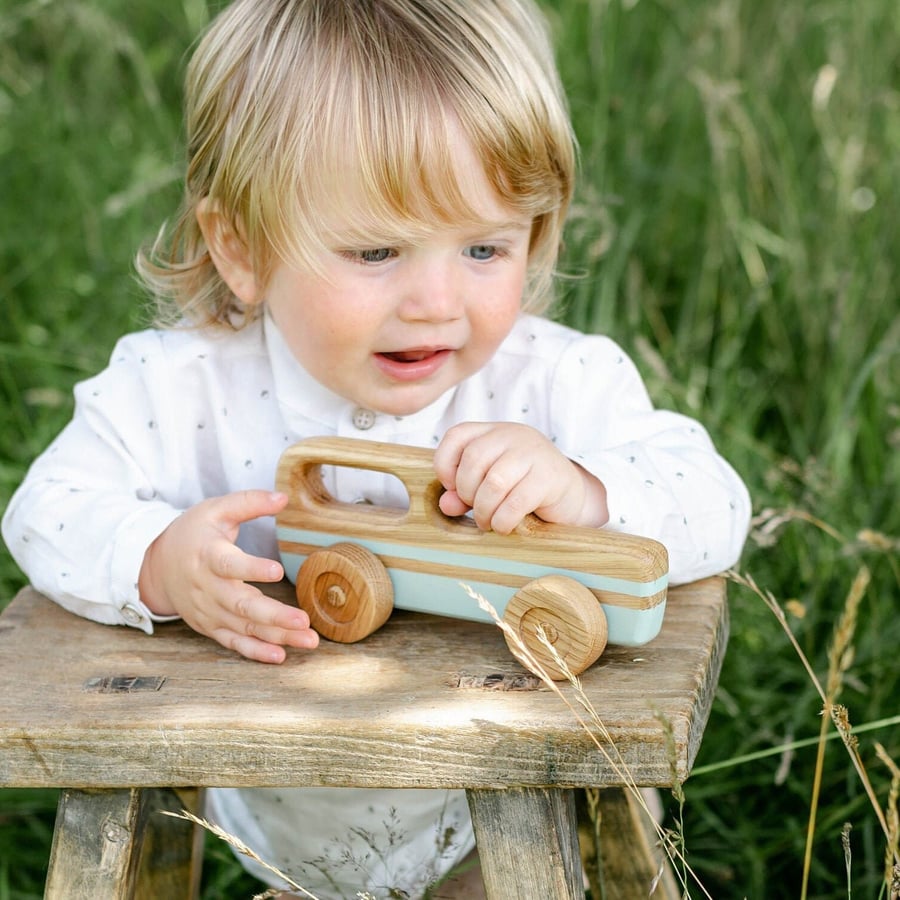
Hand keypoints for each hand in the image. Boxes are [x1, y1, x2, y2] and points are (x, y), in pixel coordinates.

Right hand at [138, 490, 318, 663]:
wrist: (157, 566)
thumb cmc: (193, 534)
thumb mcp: (216, 510)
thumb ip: (249, 502)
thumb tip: (283, 496)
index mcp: (208, 556)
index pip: (229, 564)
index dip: (251, 568)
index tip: (277, 571)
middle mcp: (207, 588)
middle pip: (241, 605)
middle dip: (274, 616)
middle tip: (304, 621)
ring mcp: (208, 612)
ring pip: (243, 628)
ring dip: (276, 636)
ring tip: (307, 640)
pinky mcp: (210, 626)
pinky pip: (234, 643)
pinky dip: (255, 652)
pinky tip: (280, 656)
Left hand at [433, 422, 608, 533]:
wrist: (572, 495)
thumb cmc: (525, 489)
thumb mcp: (490, 486)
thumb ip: (464, 492)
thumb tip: (445, 505)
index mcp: (494, 432)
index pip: (456, 436)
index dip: (445, 464)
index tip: (453, 488)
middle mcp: (512, 436)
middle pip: (473, 459)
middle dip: (467, 492)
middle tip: (476, 510)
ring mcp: (533, 453)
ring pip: (494, 481)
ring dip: (484, 510)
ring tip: (488, 522)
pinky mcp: (549, 477)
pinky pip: (516, 501)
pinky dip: (503, 520)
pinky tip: (504, 526)